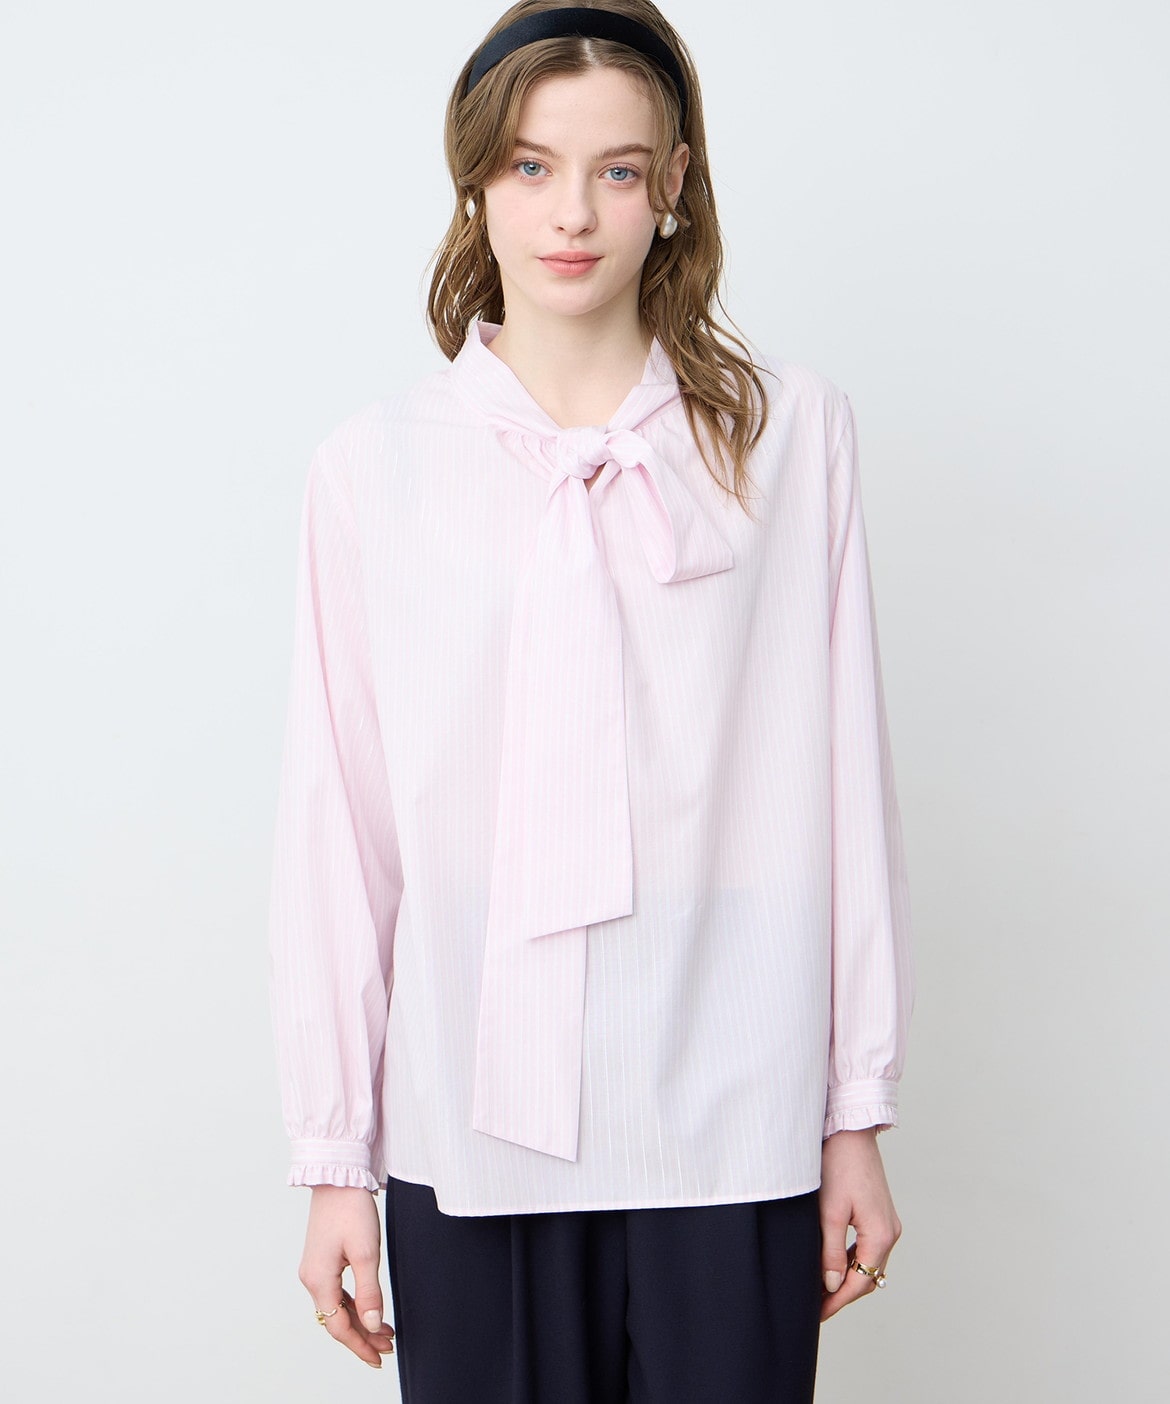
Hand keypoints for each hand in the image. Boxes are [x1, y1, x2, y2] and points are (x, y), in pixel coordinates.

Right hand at [298, 1185, 395, 1367]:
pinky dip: (353, 1305)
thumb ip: (369, 1291)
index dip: (359, 1345)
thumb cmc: (351, 1209)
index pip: (339, 1326)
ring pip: (337, 1307)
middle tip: (388, 1346)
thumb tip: (373, 1324)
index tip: (378, 1358)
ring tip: (386, 1332)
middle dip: (363, 1336)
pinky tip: (369, 1308)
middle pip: (336, 1320)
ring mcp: (314, 1269)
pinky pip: (335, 1293)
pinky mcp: (321, 1260)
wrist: (338, 1178)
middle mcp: (311, 1278)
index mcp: (319, 1280)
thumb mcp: (366, 1252)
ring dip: (360, 1321)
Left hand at [818, 1128, 901, 1321]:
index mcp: (881, 1234)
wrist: (849, 1131)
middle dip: (842, 1293)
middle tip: (815, 1306)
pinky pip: (867, 1247)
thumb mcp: (829, 1213)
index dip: (838, 1301)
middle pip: (867, 1275)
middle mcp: (890, 1231)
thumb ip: (830, 1252)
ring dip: (847, 1277)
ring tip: (820, 1289)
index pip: (860, 1281)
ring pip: (867, 1262)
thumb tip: (832, 1286)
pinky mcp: (879, 1213)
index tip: (817, 1313)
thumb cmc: (837, 1166)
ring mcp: (887, 1222)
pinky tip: (832, 1264)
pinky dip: (851, 1260)